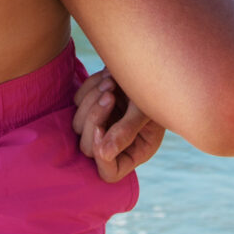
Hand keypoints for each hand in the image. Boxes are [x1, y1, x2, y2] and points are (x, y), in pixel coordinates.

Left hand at [72, 68, 164, 182]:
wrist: (151, 60)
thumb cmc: (156, 87)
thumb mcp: (146, 110)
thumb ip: (126, 131)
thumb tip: (103, 153)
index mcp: (135, 150)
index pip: (109, 174)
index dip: (101, 158)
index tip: (101, 129)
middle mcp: (116, 141)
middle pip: (87, 148)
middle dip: (94, 119)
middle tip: (111, 95)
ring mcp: (103, 122)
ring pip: (77, 125)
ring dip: (92, 100)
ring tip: (112, 82)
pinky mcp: (93, 104)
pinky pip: (77, 102)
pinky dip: (90, 87)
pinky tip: (108, 76)